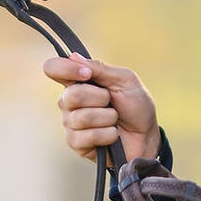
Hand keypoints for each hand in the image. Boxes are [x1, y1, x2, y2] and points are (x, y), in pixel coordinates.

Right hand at [44, 53, 160, 163]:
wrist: (147, 135)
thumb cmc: (136, 105)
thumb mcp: (124, 80)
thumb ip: (100, 68)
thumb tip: (73, 57)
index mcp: (78, 81)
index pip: (53, 68)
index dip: (66, 69)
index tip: (88, 74)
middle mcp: (69, 101)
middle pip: (72, 95)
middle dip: (100, 98)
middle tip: (112, 102)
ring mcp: (71, 123)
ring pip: (82, 117)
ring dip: (108, 118)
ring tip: (114, 120)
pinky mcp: (76, 143)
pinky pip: (87, 136)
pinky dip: (107, 134)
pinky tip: (112, 135)